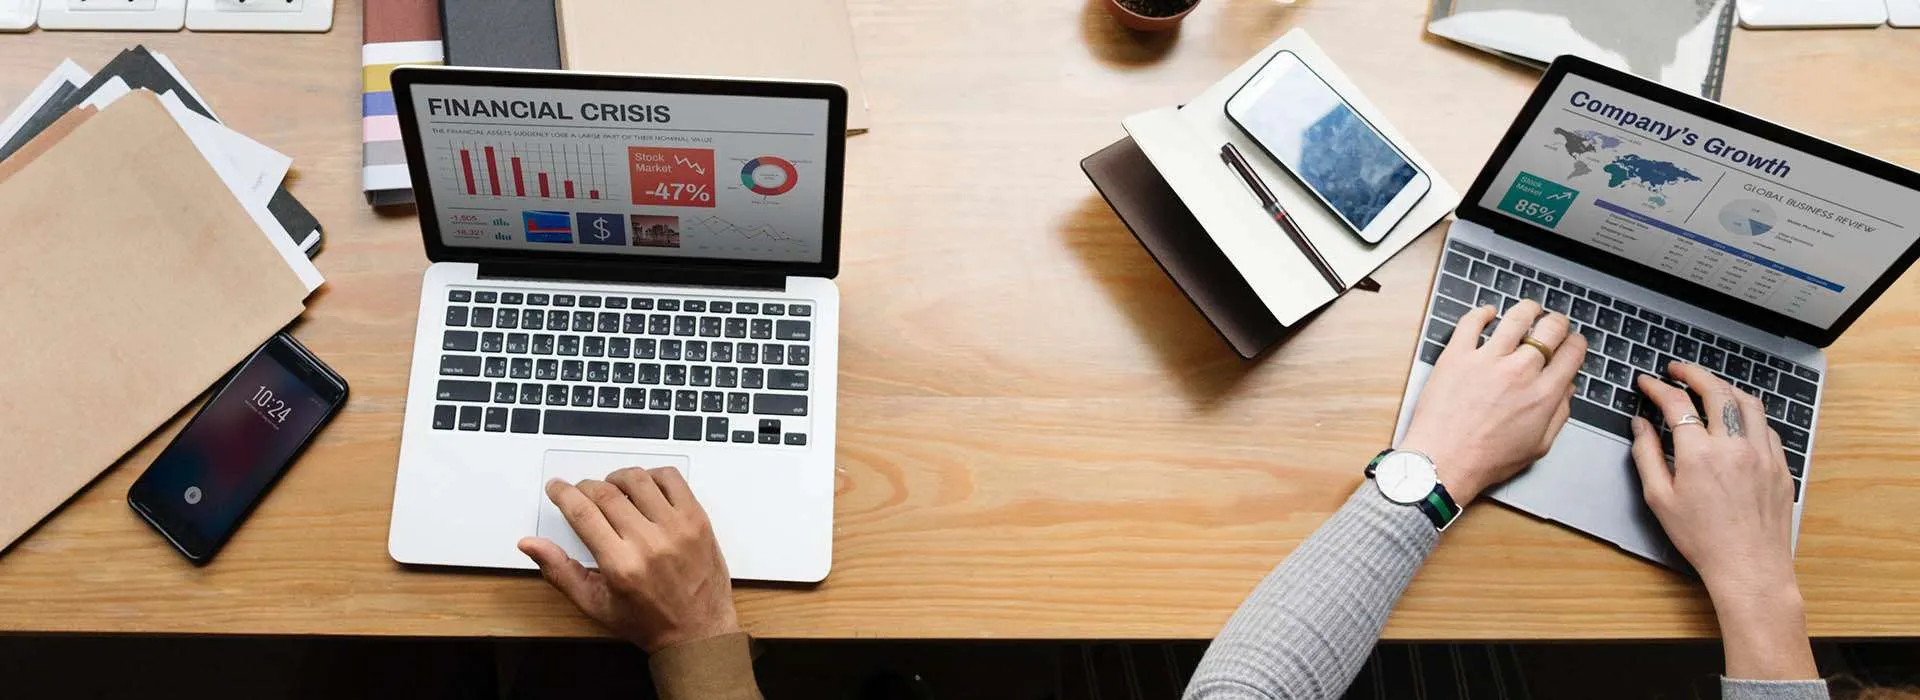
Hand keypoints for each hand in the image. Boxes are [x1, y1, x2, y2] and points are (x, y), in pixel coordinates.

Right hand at [518, 467, 740, 652]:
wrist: (698, 631)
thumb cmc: (647, 621)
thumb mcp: (595, 604)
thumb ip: (560, 571)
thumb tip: (528, 544)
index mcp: (621, 565)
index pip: (583, 513)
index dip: (564, 494)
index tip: (557, 488)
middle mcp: (650, 543)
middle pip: (607, 493)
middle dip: (586, 487)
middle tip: (581, 492)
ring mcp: (677, 528)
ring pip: (638, 480)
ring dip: (617, 478)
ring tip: (611, 489)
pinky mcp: (698, 520)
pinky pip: (672, 479)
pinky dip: (653, 476)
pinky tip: (644, 488)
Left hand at [1400, 301, 1586, 506]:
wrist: (1443, 462)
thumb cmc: (1486, 460)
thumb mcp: (1538, 446)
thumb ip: (1558, 414)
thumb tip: (1567, 390)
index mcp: (1543, 393)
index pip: (1573, 352)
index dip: (1577, 343)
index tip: (1572, 343)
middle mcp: (1519, 371)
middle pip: (1551, 328)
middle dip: (1558, 322)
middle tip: (1554, 324)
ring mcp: (1487, 360)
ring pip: (1517, 317)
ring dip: (1528, 309)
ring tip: (1529, 310)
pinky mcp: (1456, 355)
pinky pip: (1471, 321)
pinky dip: (1482, 313)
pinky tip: (1487, 314)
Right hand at [1631, 363, 1796, 596]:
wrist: (1749, 567)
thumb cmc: (1702, 539)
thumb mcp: (1660, 500)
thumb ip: (1646, 455)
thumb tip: (1639, 425)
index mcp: (1700, 455)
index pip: (1676, 404)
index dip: (1658, 388)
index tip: (1647, 383)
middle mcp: (1735, 447)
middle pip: (1716, 391)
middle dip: (1693, 374)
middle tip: (1677, 370)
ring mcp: (1763, 454)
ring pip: (1748, 402)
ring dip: (1725, 387)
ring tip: (1709, 386)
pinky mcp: (1780, 465)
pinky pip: (1767, 426)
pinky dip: (1749, 413)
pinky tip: (1738, 418)